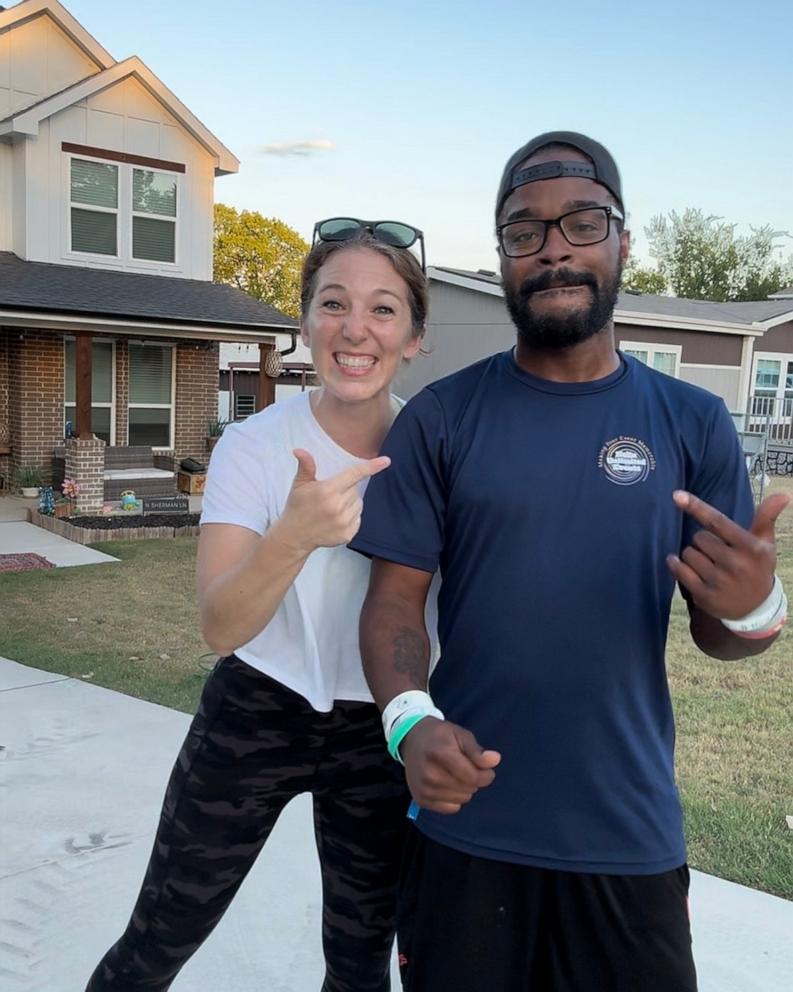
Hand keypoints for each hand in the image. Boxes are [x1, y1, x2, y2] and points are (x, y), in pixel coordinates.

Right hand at [275, 449, 389, 554]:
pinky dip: (351, 517)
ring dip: (350, 503)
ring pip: (359, 504)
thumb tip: (299, 450)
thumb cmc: (297, 506)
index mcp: (327, 491)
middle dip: (346, 490)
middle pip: (356, 490)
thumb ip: (306, 466)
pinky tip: (335, 519)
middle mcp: (337, 507)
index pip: (354, 475)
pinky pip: (358, 519)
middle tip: (330, 496)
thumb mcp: (299, 484)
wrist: (294, 536)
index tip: (386, 461)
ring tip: (332, 508)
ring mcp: (343, 522)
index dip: (371, 467)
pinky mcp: (347, 535)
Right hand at [400, 717, 500, 814]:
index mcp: (440, 755)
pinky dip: (454, 799)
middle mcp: (430, 775)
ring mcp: (423, 789)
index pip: (473, 777)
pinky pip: (450, 808)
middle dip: (474, 780)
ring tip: (455, 774)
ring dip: (464, 789)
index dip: (486, 774)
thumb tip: (495, 760)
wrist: (411, 738)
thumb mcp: (461, 735)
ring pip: (461, 800)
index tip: (485, 767)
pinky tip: (447, 785)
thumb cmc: (440, 736)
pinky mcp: (420, 800)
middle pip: (469, 789)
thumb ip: (477, 750)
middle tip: (466, 767)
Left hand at [666, 490, 790, 619]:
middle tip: (715, 550)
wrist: (755, 608)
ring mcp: (719, 581)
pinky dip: (676, 564)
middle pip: (698, 538)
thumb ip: (766, 517)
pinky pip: (680, 571)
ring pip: (688, 553)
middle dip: (703, 541)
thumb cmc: (757, 567)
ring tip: (707, 562)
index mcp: (751, 548)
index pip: (718, 521)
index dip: (696, 507)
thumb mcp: (765, 543)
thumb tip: (783, 494)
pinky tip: (680, 563)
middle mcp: (735, 564)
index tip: (677, 496)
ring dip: (692, 554)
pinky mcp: (704, 595)